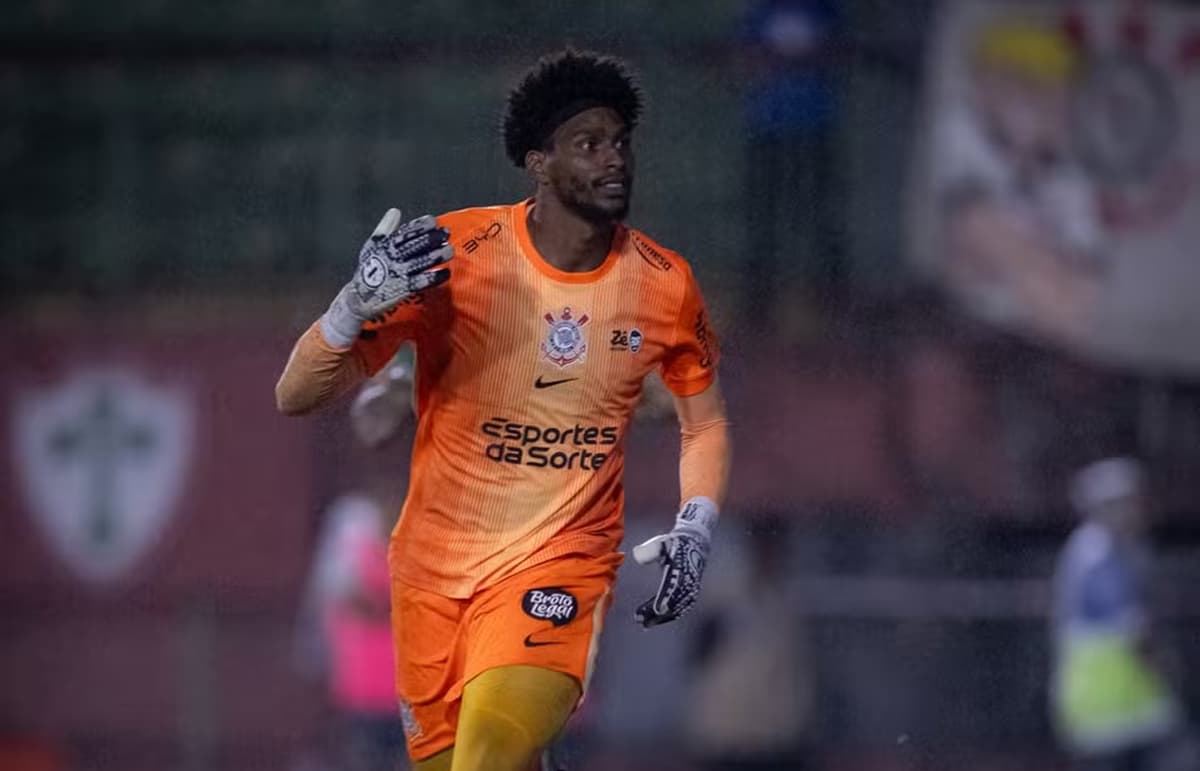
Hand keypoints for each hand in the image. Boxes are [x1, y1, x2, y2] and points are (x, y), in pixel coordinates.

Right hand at [320, 209, 452, 346]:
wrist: (359, 298)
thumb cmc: (368, 270)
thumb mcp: (372, 246)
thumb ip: (384, 229)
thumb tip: (395, 211)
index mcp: (385, 246)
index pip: (404, 232)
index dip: (419, 226)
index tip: (433, 221)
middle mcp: (391, 258)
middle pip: (414, 245)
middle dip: (431, 238)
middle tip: (446, 233)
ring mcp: (398, 273)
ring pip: (420, 262)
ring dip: (436, 256)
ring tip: (450, 250)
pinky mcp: (402, 289)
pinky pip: (421, 282)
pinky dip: (434, 277)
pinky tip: (445, 273)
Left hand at [632, 497, 717, 627]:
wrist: (695, 542)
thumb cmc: (674, 543)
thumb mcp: (662, 542)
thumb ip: (650, 550)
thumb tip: (636, 556)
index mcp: (682, 568)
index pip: (673, 586)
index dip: (665, 599)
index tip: (655, 609)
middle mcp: (689, 581)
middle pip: (674, 602)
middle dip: (658, 613)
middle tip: (640, 620)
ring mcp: (691, 589)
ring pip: (677, 609)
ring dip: (661, 618)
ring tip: (643, 623)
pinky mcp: (690, 594)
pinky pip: (679, 609)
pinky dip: (667, 616)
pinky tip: (652, 621)